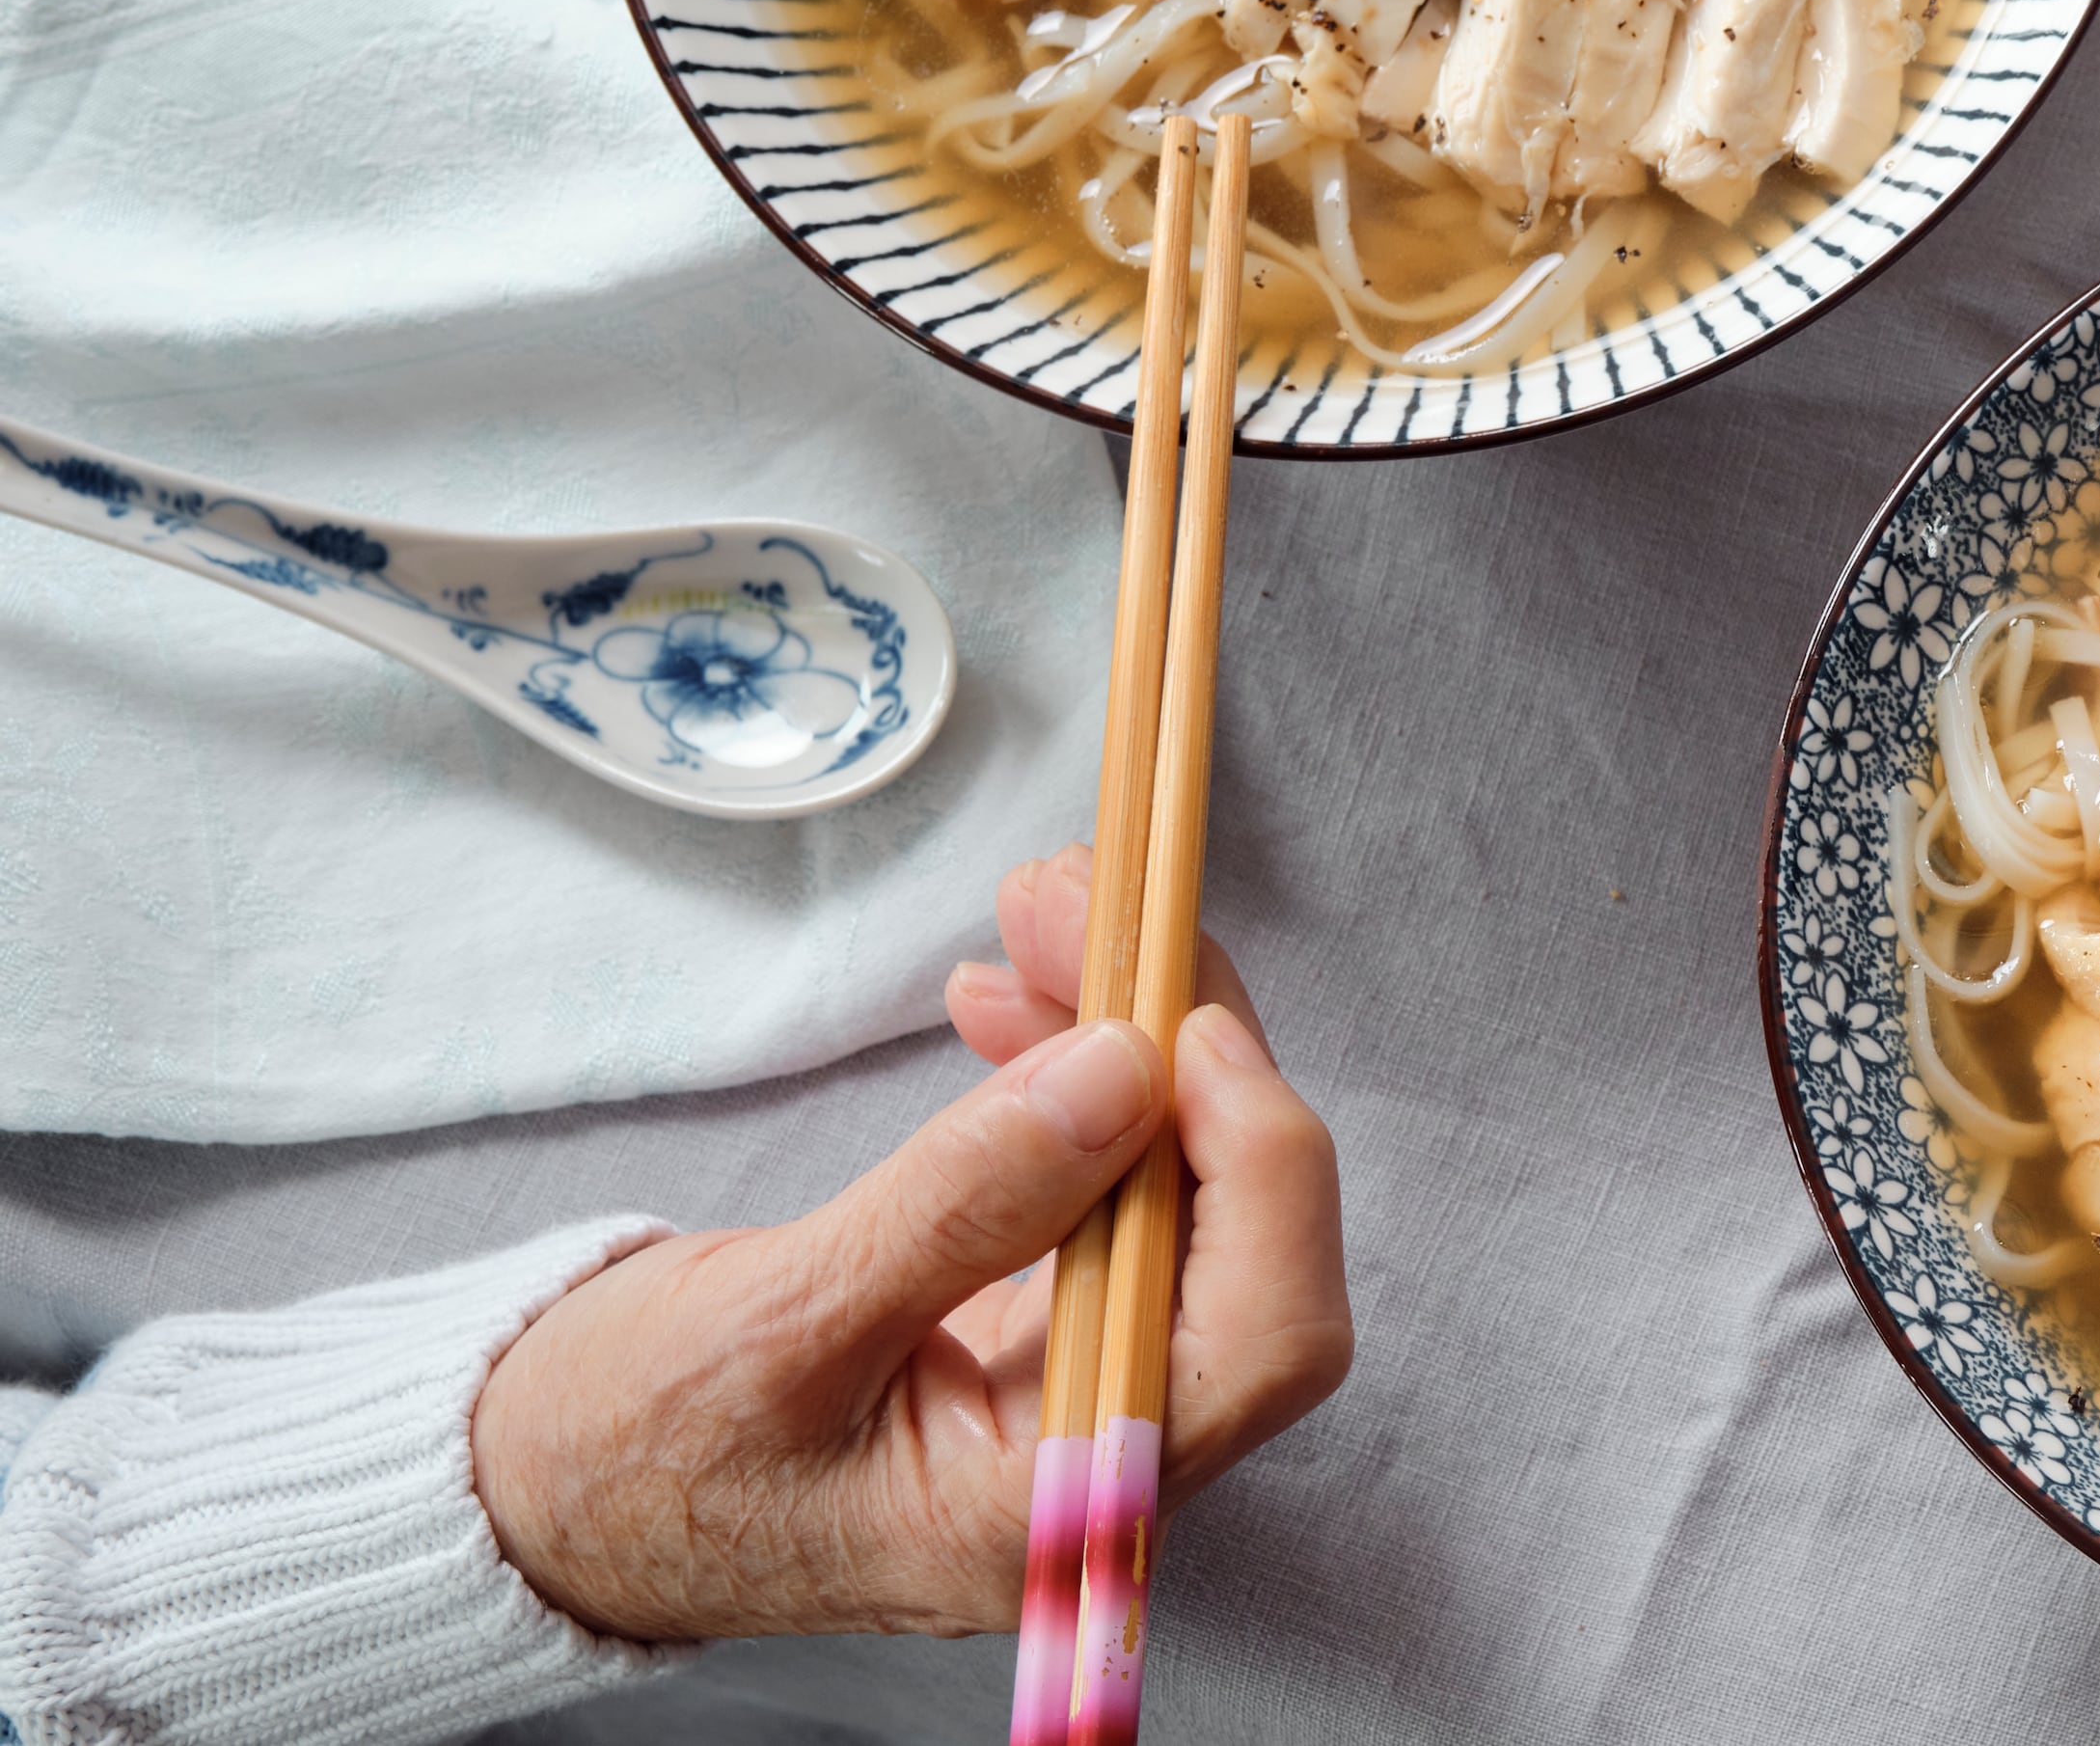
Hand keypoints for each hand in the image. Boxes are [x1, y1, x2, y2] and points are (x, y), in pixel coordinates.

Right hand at [471, 852, 1349, 1641]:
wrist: (525, 1493)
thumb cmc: (623, 1454)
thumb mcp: (778, 1324)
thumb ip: (962, 1205)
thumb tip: (1123, 1071)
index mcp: (1059, 1506)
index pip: (1263, 1336)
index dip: (1259, 1164)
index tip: (1182, 1023)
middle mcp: (1100, 1454)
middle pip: (1239, 1237)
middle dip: (1182, 1053)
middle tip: (1087, 904)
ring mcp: (1073, 1385)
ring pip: (1178, 1190)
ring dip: (1128, 1039)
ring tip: (1040, 913)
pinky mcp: (1032, 1323)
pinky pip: (1104, 1186)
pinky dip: (1076, 1082)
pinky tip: (1013, 1002)